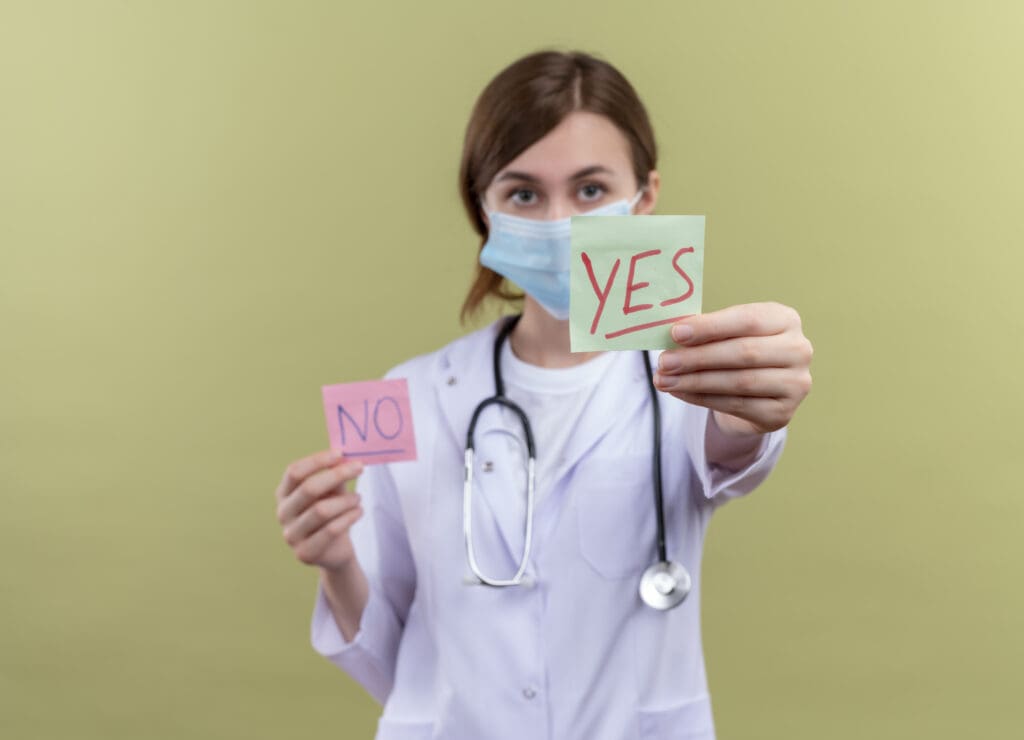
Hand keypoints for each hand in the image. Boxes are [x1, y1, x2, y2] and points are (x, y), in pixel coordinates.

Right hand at [275, 449, 364, 571]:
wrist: (334, 551)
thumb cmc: (332, 513)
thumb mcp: (332, 492)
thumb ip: (335, 476)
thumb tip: (346, 457)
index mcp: (284, 494)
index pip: (294, 472)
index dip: (317, 461)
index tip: (340, 454)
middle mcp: (283, 513)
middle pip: (308, 488)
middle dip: (336, 475)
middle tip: (359, 467)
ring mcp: (291, 535)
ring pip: (321, 510)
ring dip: (345, 500)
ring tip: (359, 498)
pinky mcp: (305, 553)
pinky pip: (330, 530)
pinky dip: (348, 517)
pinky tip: (359, 511)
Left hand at [653, 302, 812, 433]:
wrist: (758, 392)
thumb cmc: (737, 350)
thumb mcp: (727, 333)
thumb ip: (706, 330)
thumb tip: (674, 333)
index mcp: (785, 319)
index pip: (747, 320)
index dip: (710, 327)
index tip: (676, 332)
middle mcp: (799, 350)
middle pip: (744, 353)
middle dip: (698, 357)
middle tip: (664, 361)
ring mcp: (795, 384)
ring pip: (739, 382)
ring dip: (695, 381)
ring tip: (663, 379)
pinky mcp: (782, 413)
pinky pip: (736, 405)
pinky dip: (702, 398)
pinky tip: (679, 392)